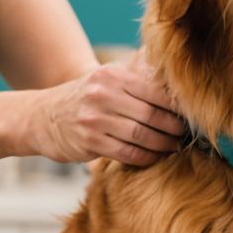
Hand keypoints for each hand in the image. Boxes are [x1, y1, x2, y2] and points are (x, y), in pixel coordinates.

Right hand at [19, 59, 185, 165]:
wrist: (41, 117)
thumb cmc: (84, 99)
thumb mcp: (104, 79)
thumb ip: (136, 79)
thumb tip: (177, 83)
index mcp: (112, 75)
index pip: (155, 90)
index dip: (177, 106)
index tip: (191, 115)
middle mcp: (102, 94)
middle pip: (152, 113)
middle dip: (174, 128)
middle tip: (187, 135)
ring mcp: (94, 119)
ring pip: (141, 135)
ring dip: (163, 145)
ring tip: (174, 147)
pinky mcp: (88, 142)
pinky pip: (127, 153)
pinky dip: (146, 157)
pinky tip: (154, 157)